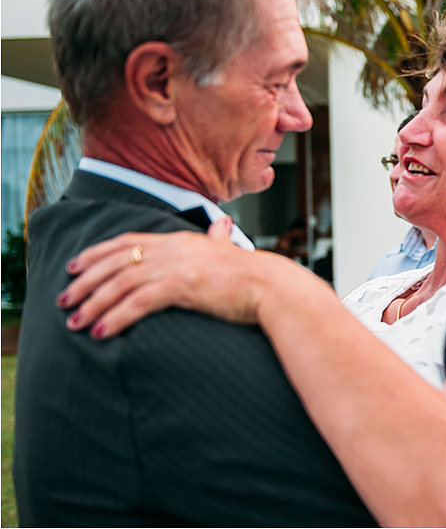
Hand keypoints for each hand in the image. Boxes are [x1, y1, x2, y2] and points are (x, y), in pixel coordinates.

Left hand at [59, 218, 267, 337]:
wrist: (271, 286)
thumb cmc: (252, 275)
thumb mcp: (228, 250)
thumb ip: (219, 238)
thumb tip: (222, 224)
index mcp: (178, 240)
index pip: (127, 241)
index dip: (96, 253)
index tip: (73, 267)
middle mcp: (172, 248)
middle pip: (116, 262)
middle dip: (85, 282)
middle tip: (64, 300)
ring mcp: (176, 266)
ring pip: (121, 283)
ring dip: (93, 304)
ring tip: (75, 322)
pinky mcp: (182, 286)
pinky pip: (138, 303)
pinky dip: (116, 317)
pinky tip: (101, 331)